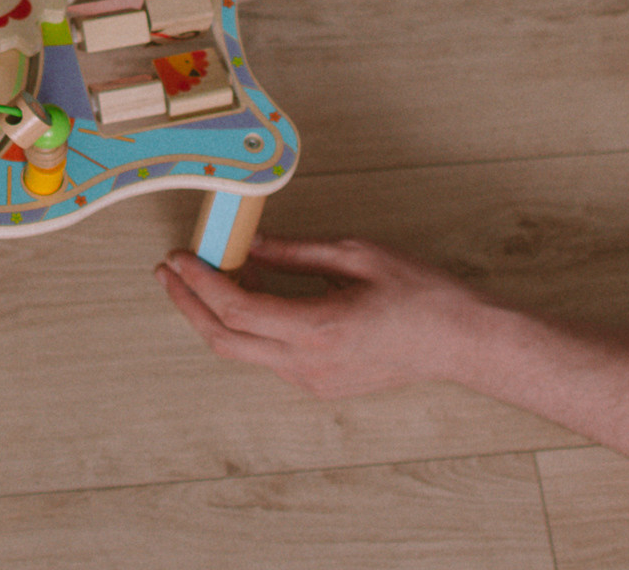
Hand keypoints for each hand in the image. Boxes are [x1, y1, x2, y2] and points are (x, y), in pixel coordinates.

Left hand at [156, 236, 486, 398]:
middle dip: (187, 305)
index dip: (199, 283)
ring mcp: (312, 380)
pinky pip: (267, 356)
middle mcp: (308, 363)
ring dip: (214, 315)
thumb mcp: (355, 254)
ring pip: (243, 351)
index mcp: (318, 328)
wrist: (460, 342)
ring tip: (200, 275)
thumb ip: (294, 252)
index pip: (237, 310)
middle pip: (224, 340)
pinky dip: (245, 327)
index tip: (179, 258)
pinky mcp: (319, 384)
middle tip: (168, 271)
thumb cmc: (419, 294)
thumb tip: (248, 243)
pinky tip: (244, 296)